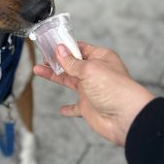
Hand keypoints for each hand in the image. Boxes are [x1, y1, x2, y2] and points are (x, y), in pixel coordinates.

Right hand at [34, 42, 154, 145]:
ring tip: (38, 71)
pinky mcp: (88, 107)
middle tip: (41, 58)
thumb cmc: (113, 88)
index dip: (65, 47)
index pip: (80, 48)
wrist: (125, 118)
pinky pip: (75, 108)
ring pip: (69, 81)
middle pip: (72, 64)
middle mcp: (95, 73)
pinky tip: (61, 109)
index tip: (51, 45)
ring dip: (54, 76)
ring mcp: (91, 90)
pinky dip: (68, 108)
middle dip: (56, 60)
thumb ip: (72, 62)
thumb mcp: (89, 69)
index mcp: (100, 58)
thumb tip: (60, 49)